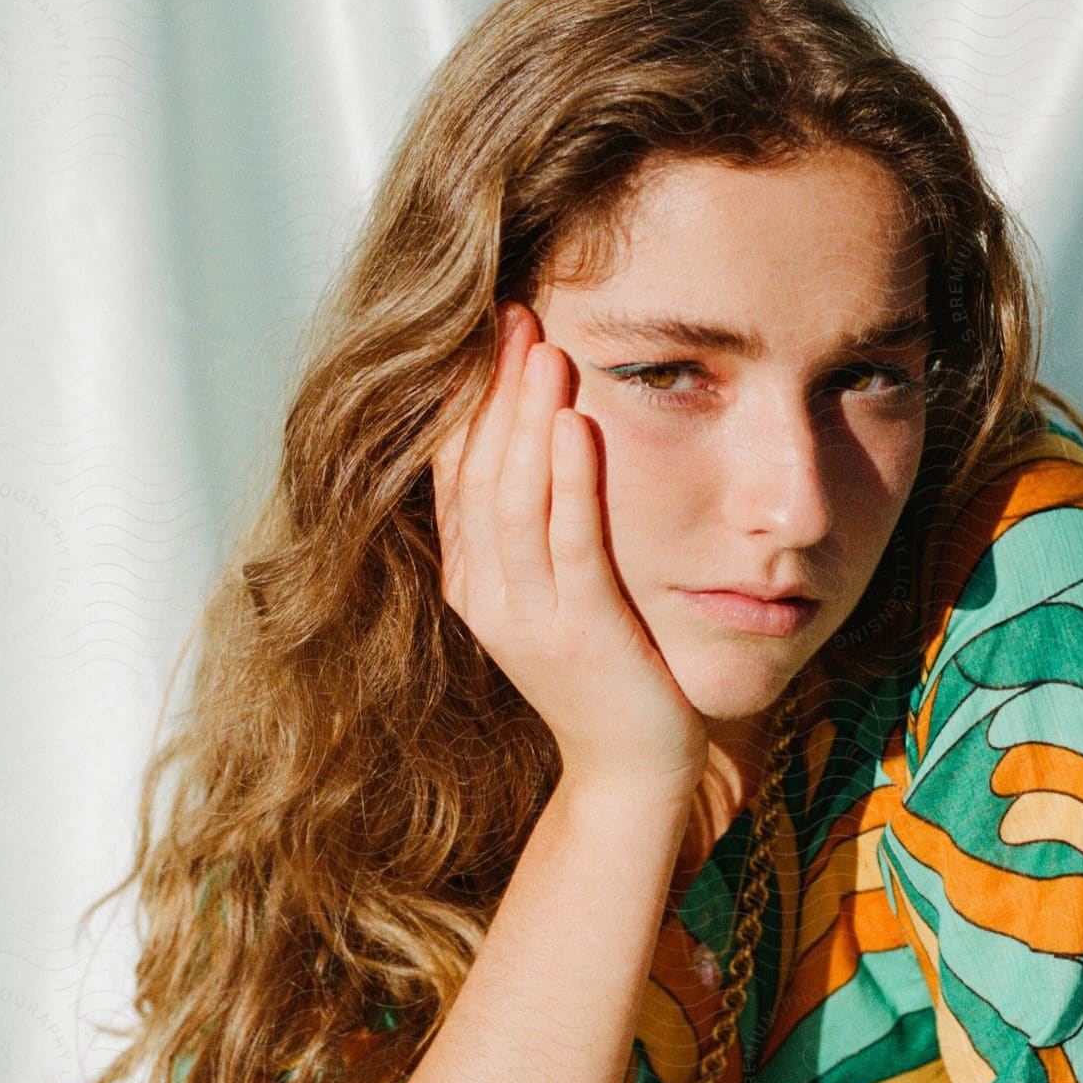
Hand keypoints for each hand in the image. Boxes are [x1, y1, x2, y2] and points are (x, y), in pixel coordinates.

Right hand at [431, 301, 710, 800]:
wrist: (629, 768)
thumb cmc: (604, 671)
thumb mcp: (551, 594)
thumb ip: (531, 531)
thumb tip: (531, 440)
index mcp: (472, 582)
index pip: (452, 472)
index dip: (462, 399)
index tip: (479, 331)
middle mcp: (486, 596)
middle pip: (478, 472)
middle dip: (492, 390)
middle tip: (511, 314)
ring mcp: (530, 618)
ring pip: (516, 499)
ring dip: (526, 418)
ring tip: (544, 349)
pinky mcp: (583, 632)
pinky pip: (571, 544)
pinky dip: (570, 482)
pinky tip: (575, 424)